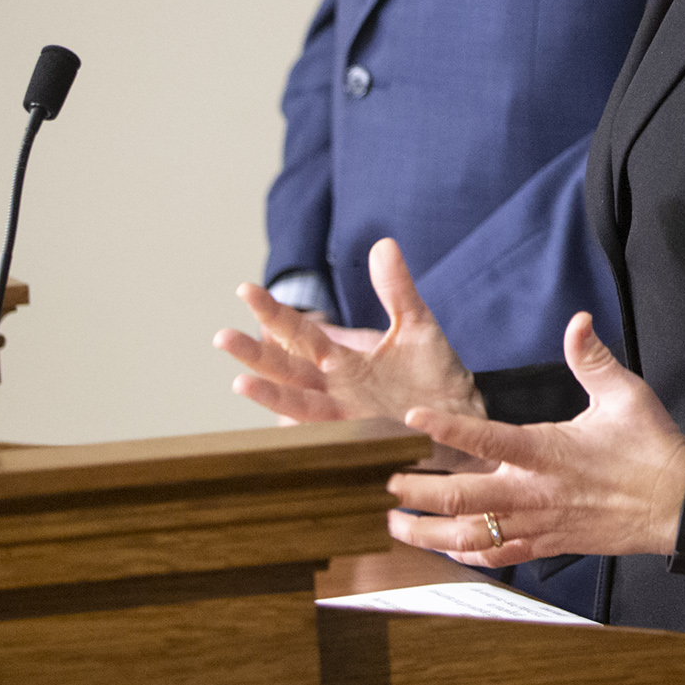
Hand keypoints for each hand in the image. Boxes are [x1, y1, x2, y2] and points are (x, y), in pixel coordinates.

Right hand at [214, 238, 486, 463]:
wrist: (462, 422)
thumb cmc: (435, 379)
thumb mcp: (417, 325)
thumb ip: (396, 289)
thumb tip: (383, 244)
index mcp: (343, 362)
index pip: (299, 333)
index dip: (273, 313)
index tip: (245, 289)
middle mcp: (336, 390)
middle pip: (286, 369)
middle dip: (255, 354)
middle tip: (222, 336)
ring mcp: (348, 417)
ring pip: (299, 404)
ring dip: (270, 394)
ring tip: (240, 381)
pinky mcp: (367, 440)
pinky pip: (332, 437)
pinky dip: (309, 432)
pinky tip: (285, 426)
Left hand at [384, 311, 684, 565]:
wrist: (676, 506)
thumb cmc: (651, 448)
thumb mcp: (626, 394)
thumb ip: (592, 358)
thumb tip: (577, 321)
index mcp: (549, 451)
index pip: (488, 439)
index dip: (447, 429)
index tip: (411, 419)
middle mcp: (535, 492)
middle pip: (462, 498)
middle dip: (416, 492)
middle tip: (382, 483)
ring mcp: (538, 523)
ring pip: (470, 537)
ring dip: (428, 532)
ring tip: (394, 523)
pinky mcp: (546, 545)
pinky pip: (496, 555)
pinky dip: (464, 555)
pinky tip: (444, 549)